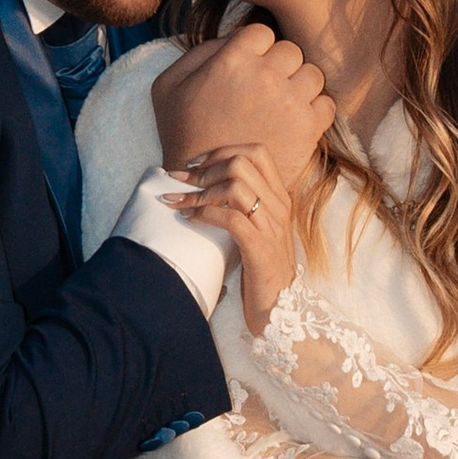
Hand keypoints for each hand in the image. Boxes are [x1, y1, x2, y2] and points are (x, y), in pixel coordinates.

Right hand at [154, 22, 333, 180]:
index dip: (255, 49)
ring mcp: (290, 102)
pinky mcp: (308, 129)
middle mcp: (266, 76)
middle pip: (290, 50)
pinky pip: (327, 103)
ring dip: (299, 86)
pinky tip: (294, 121)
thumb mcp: (169, 85)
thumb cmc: (183, 133)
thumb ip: (201, 51)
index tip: (248, 69)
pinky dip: (315, 110)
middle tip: (264, 89)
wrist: (203, 186)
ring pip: (313, 74)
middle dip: (279, 66)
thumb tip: (235, 38)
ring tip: (280, 105)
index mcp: (233, 60)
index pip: (262, 32)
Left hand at [171, 146, 296, 333]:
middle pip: (242, 163)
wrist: (278, 307)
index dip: (221, 151)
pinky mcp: (260, 248)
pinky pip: (231, 218)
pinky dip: (205, 213)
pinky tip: (189, 219)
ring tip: (177, 201)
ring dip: (200, 191)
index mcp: (280, 197)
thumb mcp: (255, 228)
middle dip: (204, 169)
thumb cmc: (259, 268)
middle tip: (180, 181)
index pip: (256, 152)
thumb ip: (242, 205)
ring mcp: (272, 226)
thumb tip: (205, 184)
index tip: (195, 164)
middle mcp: (279, 206)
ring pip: (235, 186)